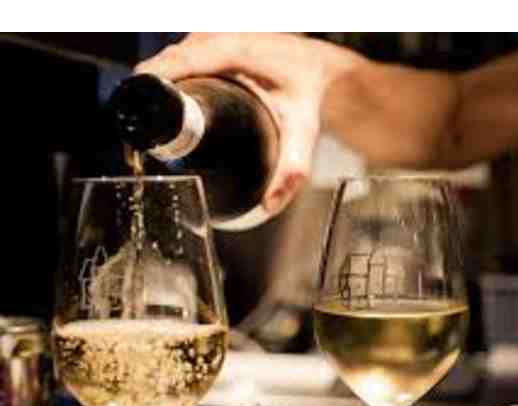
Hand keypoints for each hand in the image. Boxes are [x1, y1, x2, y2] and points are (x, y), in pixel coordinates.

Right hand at [136, 33, 364, 215]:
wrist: (321, 69)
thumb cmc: (309, 93)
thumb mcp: (304, 131)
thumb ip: (292, 169)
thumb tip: (271, 204)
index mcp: (243, 50)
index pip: (188, 58)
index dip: (159, 76)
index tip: (140, 100)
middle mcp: (228, 34)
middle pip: (175, 54)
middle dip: (154, 83)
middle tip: (143, 120)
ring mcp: (220, 32)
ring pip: (178, 51)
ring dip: (162, 75)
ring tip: (152, 110)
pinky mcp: (217, 37)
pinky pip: (185, 50)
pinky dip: (173, 68)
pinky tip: (169, 91)